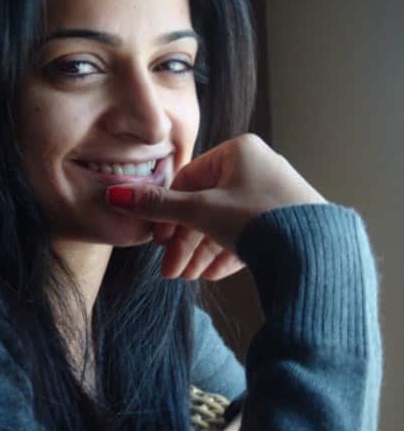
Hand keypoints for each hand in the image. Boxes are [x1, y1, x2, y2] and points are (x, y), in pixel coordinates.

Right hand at [105, 133, 326, 278]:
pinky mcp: (285, 219)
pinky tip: (213, 274)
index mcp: (238, 152)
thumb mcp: (202, 211)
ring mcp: (273, 194)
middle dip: (186, 242)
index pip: (189, 180)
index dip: (168, 213)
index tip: (157, 242)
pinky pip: (247, 233)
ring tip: (189, 278)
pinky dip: (227, 253)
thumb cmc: (258, 218)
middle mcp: (257, 168)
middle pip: (206, 206)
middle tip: (171, 272)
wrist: (316, 251)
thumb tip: (115, 195)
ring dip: (203, 252)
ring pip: (225, 223)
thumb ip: (159, 206)